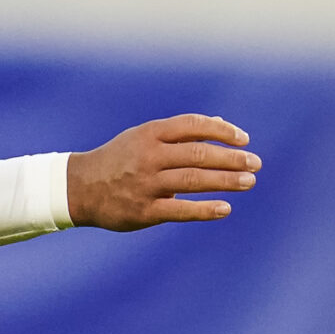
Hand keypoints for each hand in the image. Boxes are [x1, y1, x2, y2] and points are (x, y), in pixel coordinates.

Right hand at [66, 115, 259, 229]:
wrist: (79, 188)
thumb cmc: (119, 159)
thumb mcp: (143, 138)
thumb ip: (180, 133)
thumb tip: (221, 123)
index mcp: (149, 134)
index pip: (193, 125)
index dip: (221, 131)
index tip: (243, 139)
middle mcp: (149, 156)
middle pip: (198, 154)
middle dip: (231, 158)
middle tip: (255, 164)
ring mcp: (146, 184)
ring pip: (193, 180)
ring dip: (225, 181)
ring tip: (249, 182)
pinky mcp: (144, 210)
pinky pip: (180, 210)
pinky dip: (204, 209)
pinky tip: (225, 208)